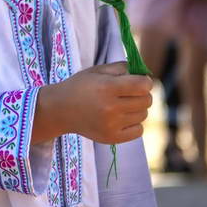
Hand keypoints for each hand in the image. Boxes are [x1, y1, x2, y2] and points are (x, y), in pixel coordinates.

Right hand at [35, 63, 152, 144]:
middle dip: (142, 94)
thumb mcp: (97, 70)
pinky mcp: (112, 138)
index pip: (143, 85)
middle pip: (147, 101)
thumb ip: (122, 68)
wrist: (59, 110)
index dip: (145, 81)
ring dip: (137, 109)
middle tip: (131, 93)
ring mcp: (112, 125)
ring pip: (143, 115)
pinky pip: (139, 130)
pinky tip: (122, 118)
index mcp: (107, 87)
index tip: (139, 81)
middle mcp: (111, 107)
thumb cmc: (80, 86)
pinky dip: (134, 123)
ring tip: (122, 106)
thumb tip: (145, 74)